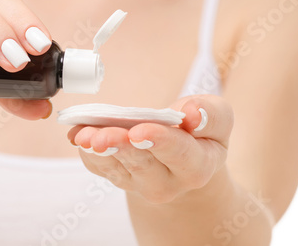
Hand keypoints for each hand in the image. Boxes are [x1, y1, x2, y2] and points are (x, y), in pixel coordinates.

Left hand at [67, 95, 233, 202]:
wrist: (183, 160)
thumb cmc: (201, 134)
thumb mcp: (218, 119)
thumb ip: (211, 115)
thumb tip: (193, 114)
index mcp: (197, 166)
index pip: (179, 154)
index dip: (159, 141)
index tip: (139, 131)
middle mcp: (167, 182)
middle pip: (141, 165)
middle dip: (120, 147)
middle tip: (102, 136)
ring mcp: (138, 183)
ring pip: (115, 168)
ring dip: (97, 150)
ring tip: (84, 136)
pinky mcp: (116, 176)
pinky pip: (98, 166)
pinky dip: (86, 149)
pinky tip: (79, 133)